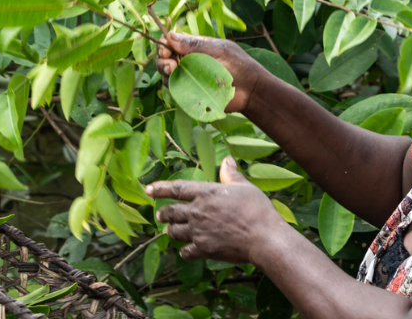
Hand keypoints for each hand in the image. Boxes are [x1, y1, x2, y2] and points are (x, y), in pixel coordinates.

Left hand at [146, 156, 288, 262]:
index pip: (176, 188)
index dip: (160, 188)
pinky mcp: (203, 249)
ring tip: (173, 231)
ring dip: (172, 231)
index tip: (148, 189)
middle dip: (163, 213)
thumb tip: (227, 160)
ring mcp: (198, 231)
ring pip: (173, 232)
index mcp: (206, 193)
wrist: (264, 237)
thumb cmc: (257, 209)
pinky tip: (188, 251)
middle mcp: (197, 211)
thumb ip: (231, 174)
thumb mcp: (245, 187)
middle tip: (161, 215)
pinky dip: (185, 251)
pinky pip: (185, 252)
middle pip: (170, 212)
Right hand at [156, 32, 267, 112]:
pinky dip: (173, 87)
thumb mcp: (218, 51)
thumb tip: (170, 36)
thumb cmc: (239, 65)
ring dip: (166, 73)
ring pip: (167, 75)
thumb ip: (195, 45)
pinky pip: (175, 90)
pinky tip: (180, 86)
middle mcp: (189, 61)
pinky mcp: (191, 93)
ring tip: (174, 73)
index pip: (172, 42)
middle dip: (162, 61)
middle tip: (171, 66)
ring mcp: (189, 77)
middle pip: (165, 59)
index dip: (165, 45)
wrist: (251, 91)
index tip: (166, 51)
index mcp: (195, 47)